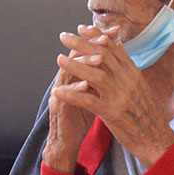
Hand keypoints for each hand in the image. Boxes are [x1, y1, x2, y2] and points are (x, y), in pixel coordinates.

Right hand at [42, 33, 98, 174]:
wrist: (65, 142)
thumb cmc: (80, 118)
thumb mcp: (92, 94)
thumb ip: (98, 78)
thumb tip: (112, 60)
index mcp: (75, 76)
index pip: (86, 52)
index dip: (99, 41)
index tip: (115, 32)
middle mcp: (65, 81)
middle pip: (75, 57)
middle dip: (91, 46)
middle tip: (105, 38)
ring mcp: (59, 94)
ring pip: (68, 74)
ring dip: (84, 65)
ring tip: (98, 59)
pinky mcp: (58, 109)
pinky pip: (65, 97)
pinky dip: (76, 91)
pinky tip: (86, 85)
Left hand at [52, 24, 173, 166]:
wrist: (157, 139)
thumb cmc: (146, 114)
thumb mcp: (139, 86)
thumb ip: (126, 68)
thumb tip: (118, 48)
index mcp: (133, 73)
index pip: (114, 48)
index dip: (97, 37)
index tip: (82, 28)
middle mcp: (128, 81)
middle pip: (103, 57)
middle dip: (82, 44)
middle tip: (64, 36)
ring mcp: (121, 97)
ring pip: (96, 75)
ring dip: (76, 66)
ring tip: (59, 59)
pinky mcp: (113, 113)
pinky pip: (90, 101)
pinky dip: (72, 95)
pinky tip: (58, 92)